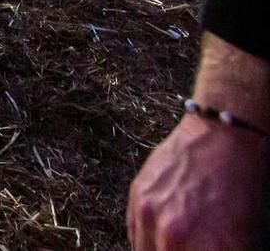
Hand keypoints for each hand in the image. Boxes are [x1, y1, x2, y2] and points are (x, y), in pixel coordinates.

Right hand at [128, 113, 266, 249]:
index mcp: (211, 249)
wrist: (222, 140)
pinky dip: (147, 243)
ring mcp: (152, 216)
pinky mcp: (137, 199)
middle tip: (191, 247)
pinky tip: (162, 240)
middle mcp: (175, 236)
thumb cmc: (243, 190)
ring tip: (174, 244)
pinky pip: (134, 236)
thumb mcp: (245, 237)